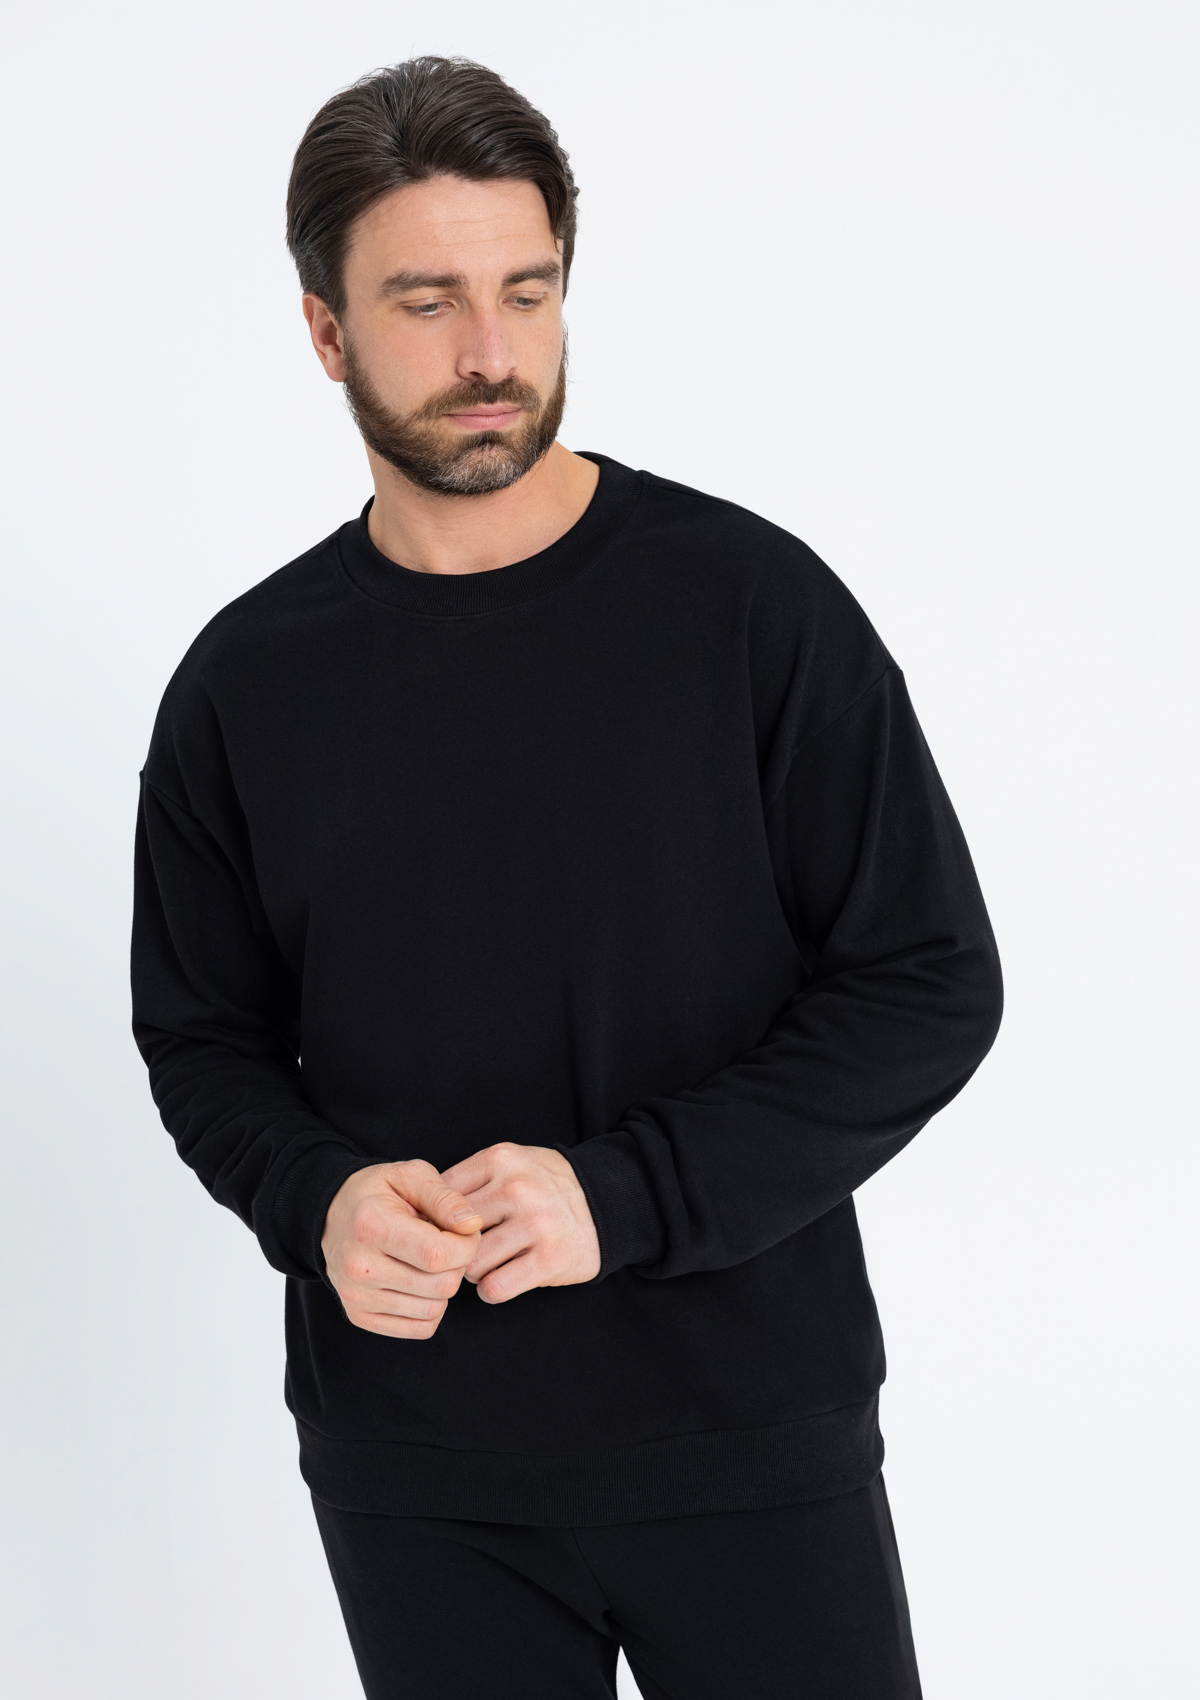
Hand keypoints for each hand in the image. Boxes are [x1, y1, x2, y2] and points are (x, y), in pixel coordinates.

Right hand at [321, 1160, 483, 1338]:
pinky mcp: (359, 1316)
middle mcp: (359, 1266)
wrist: (332, 1214)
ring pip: (434, 1310)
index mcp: (372, 1226)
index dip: (467, 1245)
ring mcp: (356, 1296)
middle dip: (458, 1264)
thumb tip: (473, 1226)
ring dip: (444, 1287)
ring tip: (430, 1261)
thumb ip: (445, 1198)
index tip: (465, 1231)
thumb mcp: (410, 1175)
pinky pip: (420, 1328)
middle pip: (441, 1286)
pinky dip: (431, 1308)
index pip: (438, 1254)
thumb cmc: (378, 1192)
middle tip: (447, 1244)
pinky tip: (421, 1282)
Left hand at [438, 1142, 600, 1303]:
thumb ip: (468, 1181)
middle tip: (463, 1254)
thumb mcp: (510, 1164)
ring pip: (471, 1264)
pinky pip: (496, 1287)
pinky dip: (492, 1290)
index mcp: (501, 1160)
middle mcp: (518, 1188)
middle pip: (452, 1233)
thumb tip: (415, 1214)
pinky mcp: (551, 1258)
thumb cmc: (544, 1186)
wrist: (607, 1203)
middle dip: (452, 1249)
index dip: (434, 1220)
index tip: (442, 1231)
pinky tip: (500, 1280)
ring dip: (473, 1273)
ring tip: (486, 1265)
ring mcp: (536, 1223)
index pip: (440, 1196)